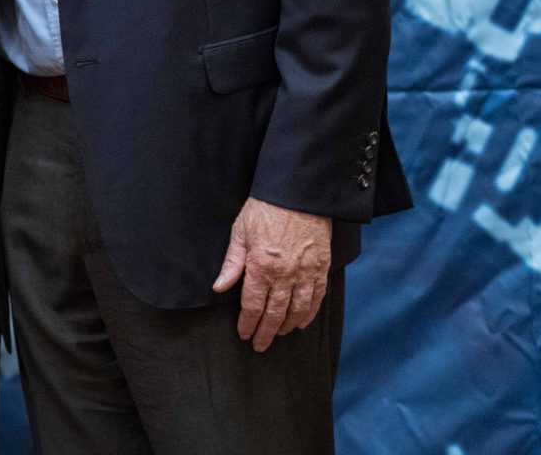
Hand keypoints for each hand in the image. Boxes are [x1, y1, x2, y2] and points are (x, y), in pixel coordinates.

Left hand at [212, 196, 331, 351]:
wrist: (298, 194)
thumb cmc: (264, 210)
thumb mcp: (239, 232)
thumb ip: (232, 263)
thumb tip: (219, 287)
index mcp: (260, 266)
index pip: (252, 304)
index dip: (247, 323)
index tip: (244, 334)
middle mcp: (284, 274)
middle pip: (274, 313)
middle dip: (266, 332)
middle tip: (260, 345)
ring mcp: (305, 272)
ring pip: (297, 309)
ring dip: (287, 326)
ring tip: (279, 335)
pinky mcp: (321, 268)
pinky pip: (316, 297)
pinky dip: (309, 313)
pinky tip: (302, 322)